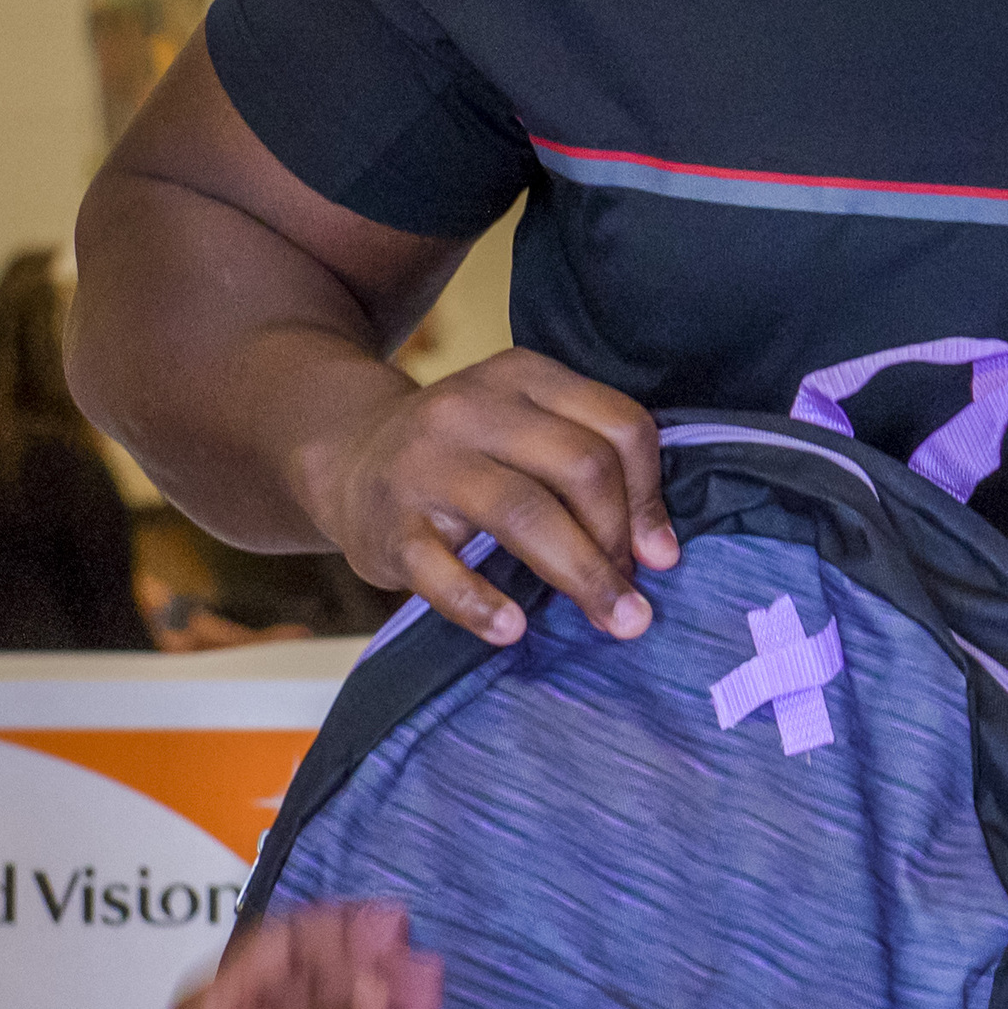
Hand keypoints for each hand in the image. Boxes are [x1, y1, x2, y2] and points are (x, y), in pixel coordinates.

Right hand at [292, 347, 678, 645]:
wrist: (348, 456)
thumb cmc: (464, 455)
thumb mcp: (524, 428)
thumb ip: (589, 463)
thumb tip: (658, 549)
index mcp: (524, 376)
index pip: (619, 426)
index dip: (650, 497)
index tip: (659, 553)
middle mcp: (473, 407)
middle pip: (581, 467)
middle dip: (619, 541)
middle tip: (632, 598)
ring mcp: (426, 463)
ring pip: (524, 512)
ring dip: (580, 574)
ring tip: (610, 620)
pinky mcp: (389, 522)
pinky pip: (441, 568)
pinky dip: (482, 605)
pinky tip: (513, 631)